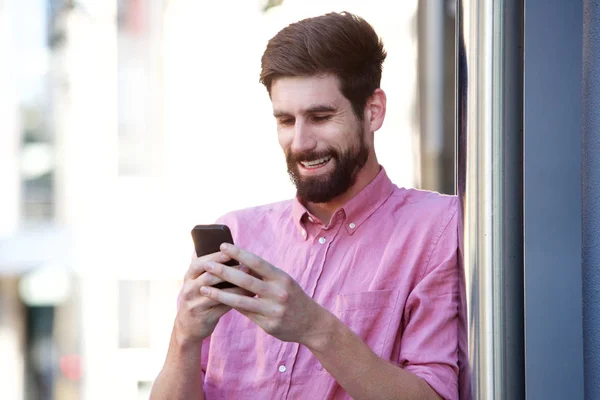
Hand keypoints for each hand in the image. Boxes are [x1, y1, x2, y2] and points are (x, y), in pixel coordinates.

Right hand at [176, 251, 252, 344]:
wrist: (188, 326)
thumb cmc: (198, 297)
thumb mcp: (196, 280)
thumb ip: (206, 266)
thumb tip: (221, 246)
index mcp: (188, 277)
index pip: (199, 263)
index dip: (215, 257)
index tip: (231, 251)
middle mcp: (189, 290)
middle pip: (208, 277)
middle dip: (228, 271)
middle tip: (246, 267)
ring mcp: (196, 304)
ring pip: (218, 293)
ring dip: (236, 286)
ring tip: (250, 281)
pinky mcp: (205, 317)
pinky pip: (224, 306)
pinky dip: (237, 299)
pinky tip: (250, 295)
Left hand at [198, 243, 329, 344]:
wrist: (312, 324)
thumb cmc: (293, 298)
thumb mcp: (284, 282)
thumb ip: (264, 275)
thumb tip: (239, 264)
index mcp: (281, 278)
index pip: (257, 262)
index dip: (239, 253)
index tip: (223, 246)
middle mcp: (278, 293)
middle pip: (245, 280)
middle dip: (224, 271)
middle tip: (207, 264)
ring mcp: (273, 310)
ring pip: (241, 301)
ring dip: (219, 294)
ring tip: (203, 288)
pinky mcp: (268, 325)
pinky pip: (245, 314)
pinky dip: (231, 306)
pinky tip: (217, 302)